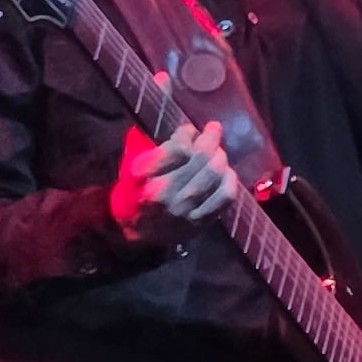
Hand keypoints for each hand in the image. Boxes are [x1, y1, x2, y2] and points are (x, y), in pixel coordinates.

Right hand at [109, 119, 239, 239]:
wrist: (136, 232)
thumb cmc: (133, 193)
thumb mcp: (131, 168)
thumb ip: (154, 149)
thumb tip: (188, 131)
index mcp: (143, 176)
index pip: (176, 148)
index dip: (188, 133)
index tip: (189, 129)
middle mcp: (164, 192)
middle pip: (199, 158)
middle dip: (210, 138)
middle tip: (214, 128)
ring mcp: (183, 209)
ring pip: (214, 174)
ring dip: (220, 157)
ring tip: (218, 151)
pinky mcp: (199, 222)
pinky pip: (224, 196)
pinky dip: (230, 180)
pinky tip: (227, 173)